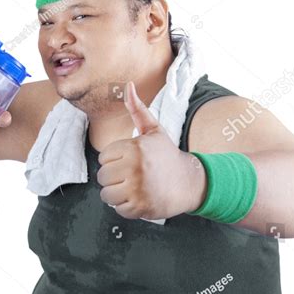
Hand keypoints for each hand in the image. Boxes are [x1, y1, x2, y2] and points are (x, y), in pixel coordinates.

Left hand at [96, 81, 205, 219]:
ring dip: (117, 194)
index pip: (104, 157)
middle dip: (114, 178)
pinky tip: (139, 198)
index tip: (130, 162)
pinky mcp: (140, 207)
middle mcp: (135, 168)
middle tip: (131, 177)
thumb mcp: (154, 131)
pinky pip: (118, 209)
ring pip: (107, 194)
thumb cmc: (167, 156)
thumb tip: (128, 85)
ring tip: (132, 188)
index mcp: (135, 148)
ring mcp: (137, 189)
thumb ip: (137, 110)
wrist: (190, 182)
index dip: (114, 160)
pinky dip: (126, 207)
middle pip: (103, 176)